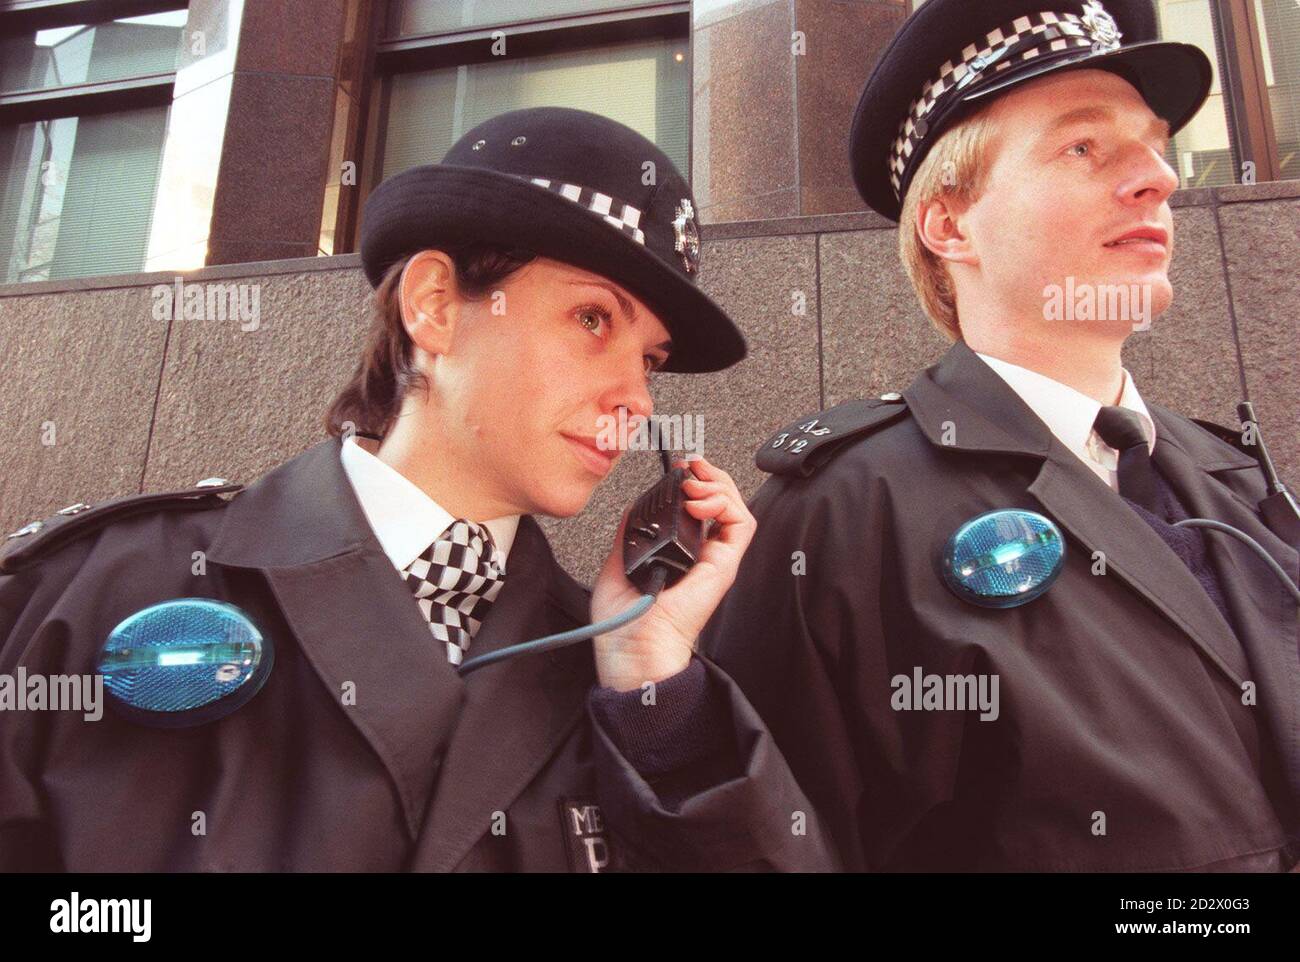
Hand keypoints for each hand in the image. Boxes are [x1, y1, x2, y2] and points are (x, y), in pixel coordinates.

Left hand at [590, 456, 756, 690]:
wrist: (633, 651)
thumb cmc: (624, 624)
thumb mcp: (619, 564)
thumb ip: (629, 535)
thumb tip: (635, 508)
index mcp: (680, 554)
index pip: (699, 509)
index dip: (694, 483)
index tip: (678, 469)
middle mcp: (702, 555)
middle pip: (722, 502)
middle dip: (710, 475)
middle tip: (691, 467)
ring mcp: (715, 560)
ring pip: (737, 508)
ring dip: (719, 486)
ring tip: (694, 485)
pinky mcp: (724, 566)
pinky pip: (742, 525)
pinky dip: (727, 504)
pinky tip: (700, 503)